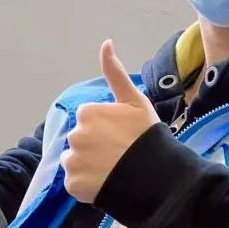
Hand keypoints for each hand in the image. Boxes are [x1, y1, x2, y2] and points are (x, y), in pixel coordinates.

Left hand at [60, 40, 159, 203]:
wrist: (156, 176)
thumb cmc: (147, 136)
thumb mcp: (135, 101)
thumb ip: (115, 73)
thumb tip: (105, 42)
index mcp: (87, 113)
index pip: (89, 120)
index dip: (105, 129)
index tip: (122, 137)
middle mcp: (74, 135)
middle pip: (81, 140)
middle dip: (95, 146)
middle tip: (119, 155)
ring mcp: (73, 161)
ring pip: (76, 161)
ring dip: (88, 166)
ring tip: (112, 171)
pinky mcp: (73, 184)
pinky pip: (75, 183)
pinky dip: (86, 185)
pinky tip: (105, 184)